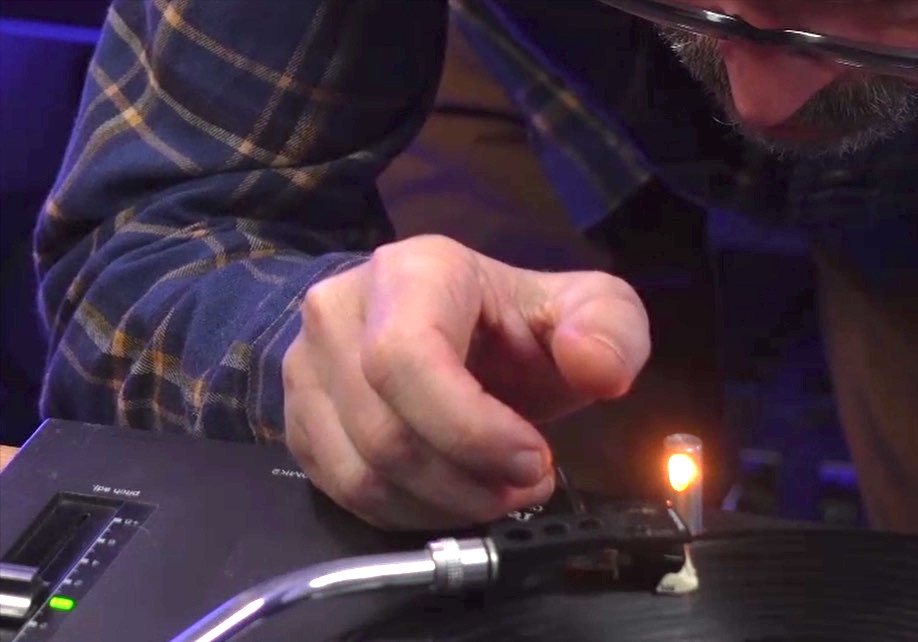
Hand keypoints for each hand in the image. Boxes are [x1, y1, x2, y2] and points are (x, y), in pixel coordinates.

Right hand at [282, 235, 649, 528]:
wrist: (453, 327)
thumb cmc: (516, 323)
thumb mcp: (588, 309)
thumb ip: (611, 329)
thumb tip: (596, 367)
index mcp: (413, 272)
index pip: (407, 358)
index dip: (470, 430)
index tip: (533, 461)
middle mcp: (340, 310)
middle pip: (386, 431)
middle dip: (468, 480)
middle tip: (526, 484)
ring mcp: (307, 368)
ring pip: (363, 472)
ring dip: (443, 505)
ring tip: (497, 492)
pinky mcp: (298, 420)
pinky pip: (345, 491)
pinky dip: (408, 514)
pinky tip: (453, 498)